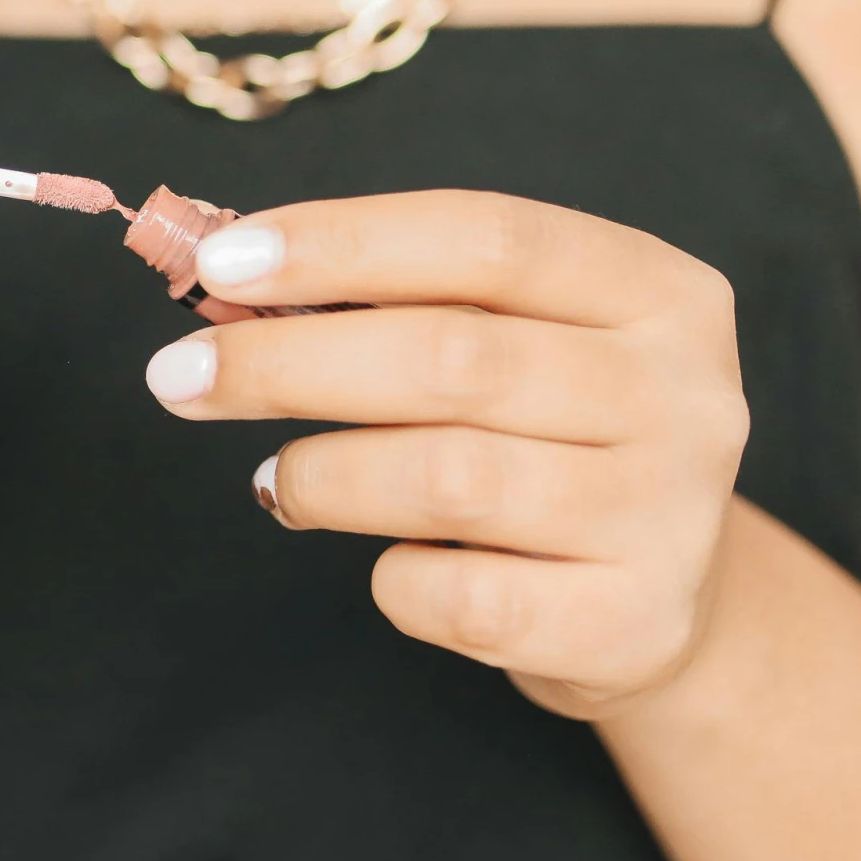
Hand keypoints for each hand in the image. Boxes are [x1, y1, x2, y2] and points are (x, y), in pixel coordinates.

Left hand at [141, 191, 748, 718]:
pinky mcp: (632, 624)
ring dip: (324, 475)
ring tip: (280, 481)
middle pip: (452, 357)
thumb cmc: (547, 444)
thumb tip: (230, 280)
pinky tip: (386, 563)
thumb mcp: (508, 346)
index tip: (223, 265)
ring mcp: (668, 514)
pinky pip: (465, 595)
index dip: (344, 244)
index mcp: (658, 290)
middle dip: (288, 362)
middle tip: (176, 377)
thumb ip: (393, 305)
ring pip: (449, 477)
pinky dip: (393, 579)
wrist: (657, 602)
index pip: (487, 236)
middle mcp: (684, 394)